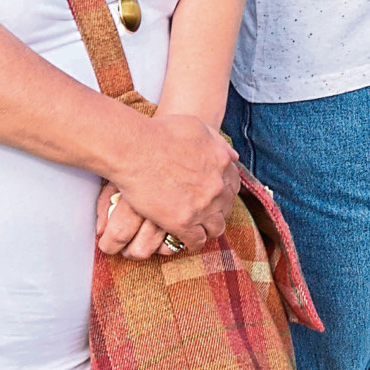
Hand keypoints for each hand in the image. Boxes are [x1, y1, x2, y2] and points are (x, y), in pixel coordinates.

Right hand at [102, 111, 237, 255]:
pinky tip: (184, 239)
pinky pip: (197, 241)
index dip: (223, 192)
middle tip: (204, 214)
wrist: (135, 149)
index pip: (233, 185)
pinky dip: (193, 242)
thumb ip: (217, 142)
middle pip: (226, 208)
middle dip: (217, 211)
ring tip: (197, 229)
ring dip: (207, 228)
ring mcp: (203, 206)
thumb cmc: (161, 133)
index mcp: (222, 163)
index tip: (213, 196)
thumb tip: (233, 157)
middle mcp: (217, 186)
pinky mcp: (183, 223)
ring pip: (215, 228)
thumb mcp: (197, 127)